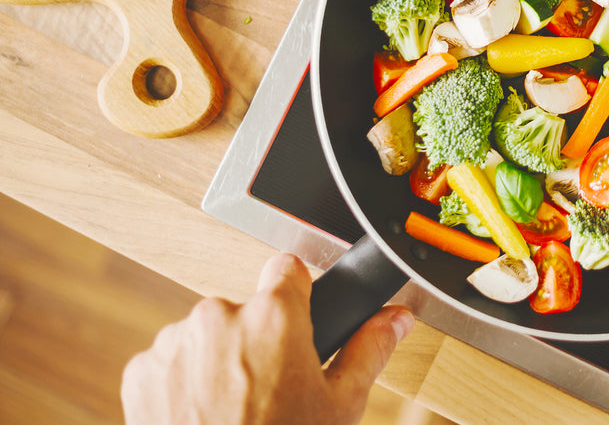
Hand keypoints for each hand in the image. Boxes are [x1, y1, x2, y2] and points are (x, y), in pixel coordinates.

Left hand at [121, 253, 414, 424]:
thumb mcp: (339, 407)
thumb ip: (368, 350)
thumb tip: (395, 319)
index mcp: (273, 316)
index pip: (288, 269)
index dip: (298, 295)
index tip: (299, 319)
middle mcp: (219, 316)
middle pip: (248, 309)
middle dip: (259, 339)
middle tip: (272, 389)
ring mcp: (175, 341)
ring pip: (208, 335)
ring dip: (220, 361)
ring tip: (234, 411)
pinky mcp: (141, 370)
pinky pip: (172, 361)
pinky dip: (184, 383)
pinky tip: (203, 417)